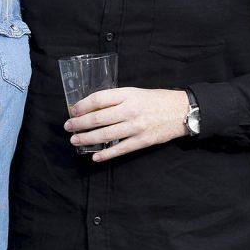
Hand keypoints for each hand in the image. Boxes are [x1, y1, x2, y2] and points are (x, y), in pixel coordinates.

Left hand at [64, 87, 189, 161]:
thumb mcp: (135, 93)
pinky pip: (120, 149)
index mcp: (128, 94)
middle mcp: (130, 110)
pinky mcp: (143, 141)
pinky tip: (95, 157)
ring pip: (106, 134)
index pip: (99, 99)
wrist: (181, 111)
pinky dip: (106, 154)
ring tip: (75, 140)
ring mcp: (136, 127)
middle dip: (79, 124)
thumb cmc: (156, 100)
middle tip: (68, 127)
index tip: (73, 110)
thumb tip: (92, 109)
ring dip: (87, 139)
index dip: (82, 106)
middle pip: (98, 118)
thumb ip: (116, 99)